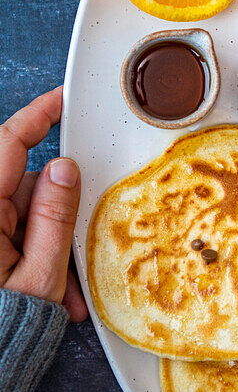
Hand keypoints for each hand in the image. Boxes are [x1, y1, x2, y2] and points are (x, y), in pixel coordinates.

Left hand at [0, 86, 85, 319]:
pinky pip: (11, 237)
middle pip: (25, 188)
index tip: (62, 100)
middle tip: (75, 256)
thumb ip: (54, 218)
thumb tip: (65, 170)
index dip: (38, 115)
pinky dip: (32, 258)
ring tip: (60, 291)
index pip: (9, 144)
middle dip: (56, 218)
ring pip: (22, 217)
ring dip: (47, 247)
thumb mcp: (39, 277)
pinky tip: (47, 290)